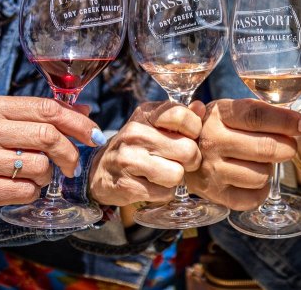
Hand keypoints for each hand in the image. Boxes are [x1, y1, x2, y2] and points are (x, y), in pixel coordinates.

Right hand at [0, 96, 104, 220]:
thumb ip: (35, 114)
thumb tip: (83, 111)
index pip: (47, 108)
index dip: (77, 122)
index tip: (93, 134)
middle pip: (48, 136)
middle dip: (70, 152)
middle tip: (73, 163)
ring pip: (40, 166)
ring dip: (48, 175)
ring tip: (37, 176)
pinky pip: (25, 191)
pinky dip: (33, 192)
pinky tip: (22, 189)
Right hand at [88, 101, 203, 206]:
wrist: (99, 171)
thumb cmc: (136, 146)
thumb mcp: (155, 125)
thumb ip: (180, 117)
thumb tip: (201, 107)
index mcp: (146, 114)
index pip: (183, 116)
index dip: (194, 131)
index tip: (186, 137)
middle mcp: (135, 133)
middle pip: (188, 150)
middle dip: (189, 161)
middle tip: (178, 162)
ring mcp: (128, 159)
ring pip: (178, 174)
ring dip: (175, 179)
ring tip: (162, 173)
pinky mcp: (125, 186)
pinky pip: (165, 194)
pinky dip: (163, 193)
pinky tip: (151, 185)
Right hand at [185, 98, 300, 210]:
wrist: (180, 150)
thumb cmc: (217, 127)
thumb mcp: (231, 110)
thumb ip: (261, 113)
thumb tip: (299, 124)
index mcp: (219, 114)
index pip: (257, 116)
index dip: (285, 121)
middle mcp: (212, 141)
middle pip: (265, 148)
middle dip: (287, 148)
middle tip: (289, 146)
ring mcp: (211, 170)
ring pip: (262, 175)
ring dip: (270, 169)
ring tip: (260, 162)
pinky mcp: (213, 194)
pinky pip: (253, 198)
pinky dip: (261, 190)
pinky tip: (254, 179)